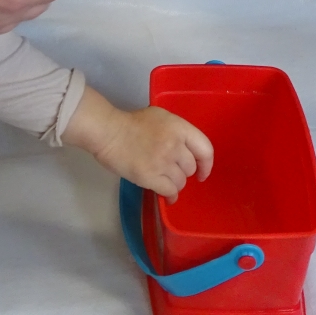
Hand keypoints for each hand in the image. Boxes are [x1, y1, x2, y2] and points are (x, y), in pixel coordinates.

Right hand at [63, 88, 213, 201]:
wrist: (109, 132)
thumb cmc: (132, 122)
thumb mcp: (160, 118)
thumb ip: (176, 132)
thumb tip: (185, 151)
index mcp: (179, 127)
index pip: (205, 149)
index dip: (206, 163)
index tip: (201, 172)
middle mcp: (175, 145)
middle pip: (191, 168)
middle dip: (183, 172)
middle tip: (171, 171)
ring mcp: (164, 162)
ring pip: (180, 182)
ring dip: (174, 183)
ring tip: (164, 181)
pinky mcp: (151, 177)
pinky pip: (169, 191)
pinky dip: (169, 196)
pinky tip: (167, 197)